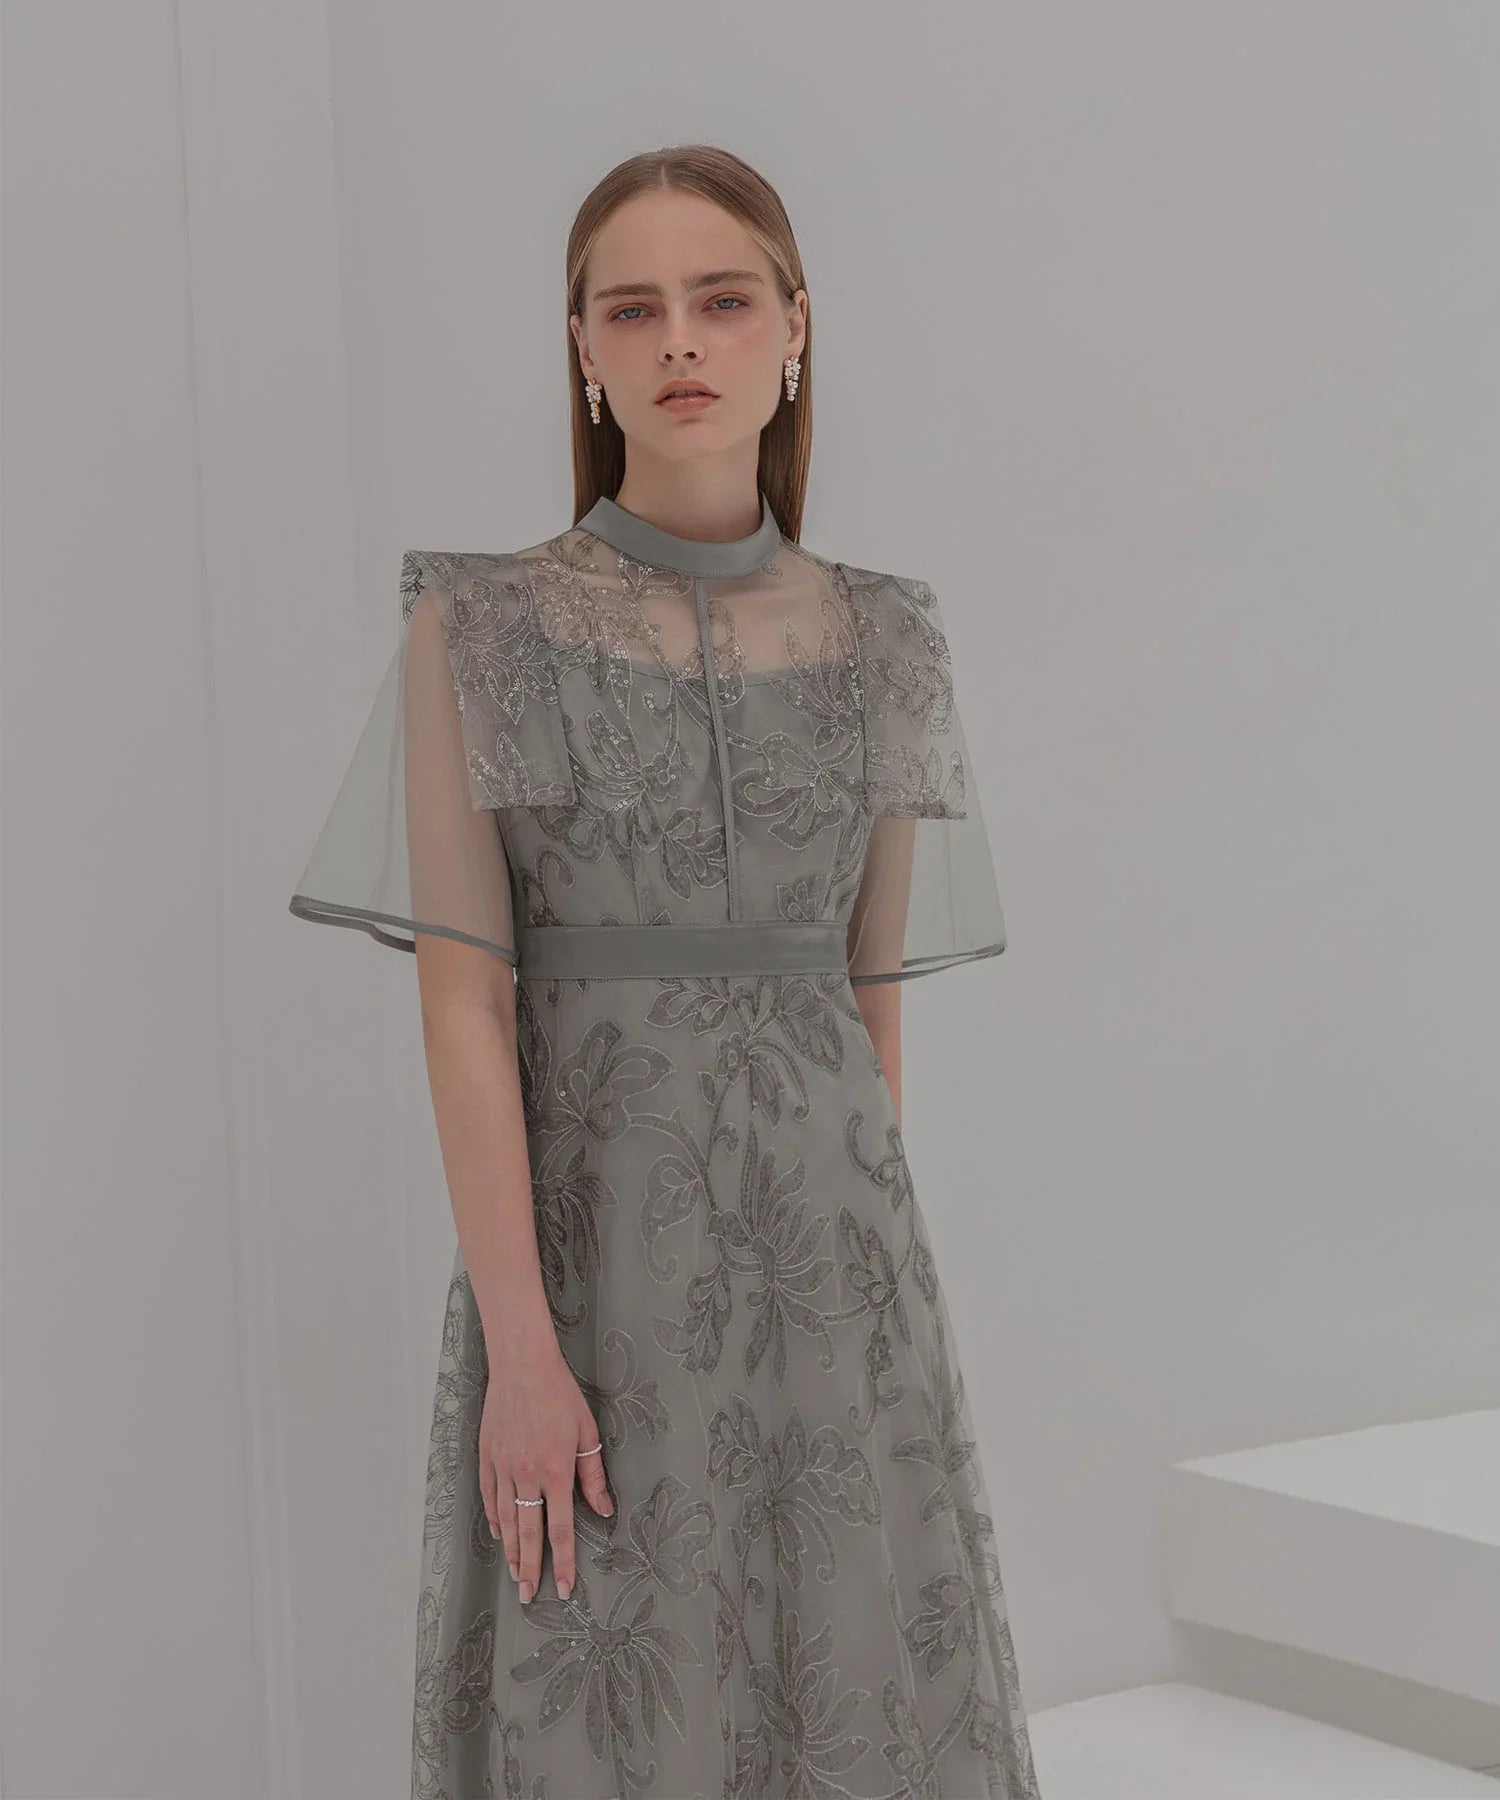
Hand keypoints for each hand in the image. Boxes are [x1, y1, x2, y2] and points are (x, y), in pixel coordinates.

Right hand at [480, 1346, 612, 1603]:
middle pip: (528, 1534)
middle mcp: (527, 1476)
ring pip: (506, 1520)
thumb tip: (604, 1510)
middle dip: (530, 1569)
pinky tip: (500, 1534)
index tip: (563, 1588)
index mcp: (556, 1472)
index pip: (559, 1530)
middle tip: (529, 1596)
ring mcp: (503, 1467)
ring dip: (511, 1550)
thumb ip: (593, 1475)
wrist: (522, 1365)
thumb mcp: (587, 1432)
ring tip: (515, 1574)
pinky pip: (490, 1496)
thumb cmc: (560, 1394)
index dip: (561, 1563)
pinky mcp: (488, 1457)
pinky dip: (495, 1518)